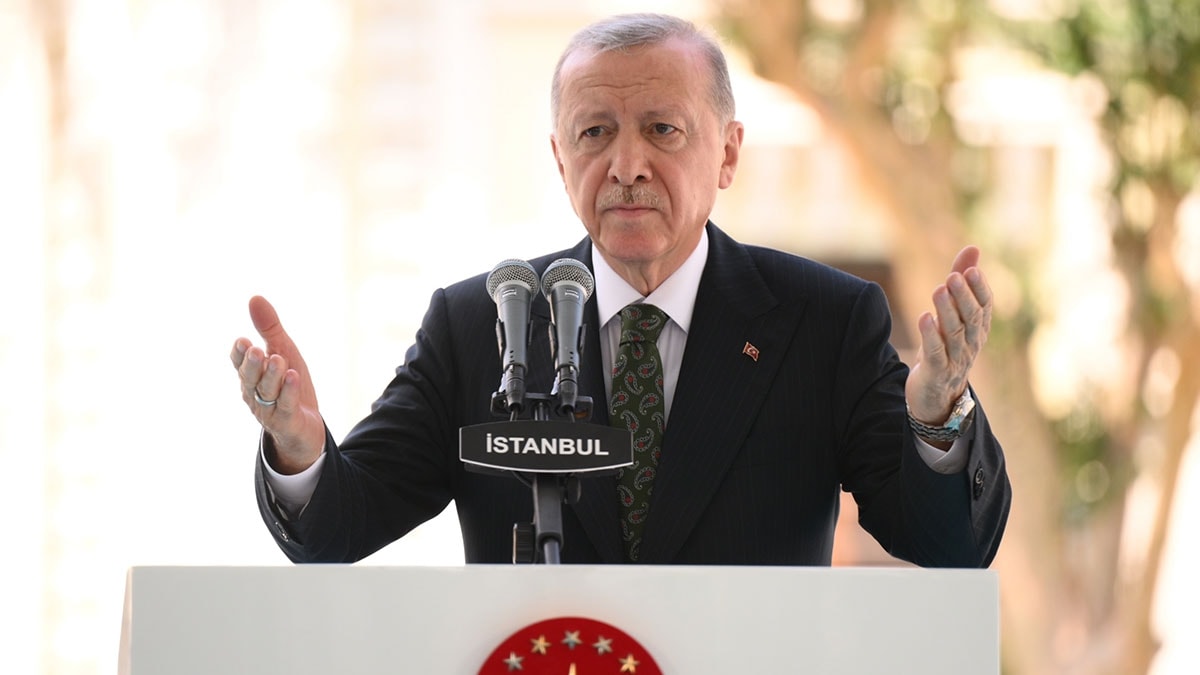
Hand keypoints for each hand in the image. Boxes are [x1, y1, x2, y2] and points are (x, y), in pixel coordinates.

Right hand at [230, 296, 324, 472]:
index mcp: (251, 375)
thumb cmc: (289, 385)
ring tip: (277, 360)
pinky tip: (293, 377)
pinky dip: (289, 392)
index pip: (240, 363)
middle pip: (250, 379)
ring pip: (267, 393)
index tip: (242, 342)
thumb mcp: (282, 351)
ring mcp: (270, 410)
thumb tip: (254, 297)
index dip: (239, 354)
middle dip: (252, 365)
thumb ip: (269, 328)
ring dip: (271, 377)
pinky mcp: (287, 421)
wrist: (305, 425)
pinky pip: (286, 406)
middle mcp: (255, 393)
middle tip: (255, 350)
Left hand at [905, 246, 992, 424]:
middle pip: (972, 317)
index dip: (979, 288)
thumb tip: (973, 248)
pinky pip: (936, 353)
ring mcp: (955, 359)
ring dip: (946, 310)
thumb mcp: (954, 313)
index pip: (985, 305)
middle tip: (954, 276)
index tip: (971, 269)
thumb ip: (962, 281)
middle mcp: (971, 343)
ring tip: (938, 290)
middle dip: (964, 296)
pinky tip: (924, 318)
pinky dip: (931, 335)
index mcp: (978, 328)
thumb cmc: (947, 346)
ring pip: (954, 333)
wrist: (936, 393)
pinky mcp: (936, 372)